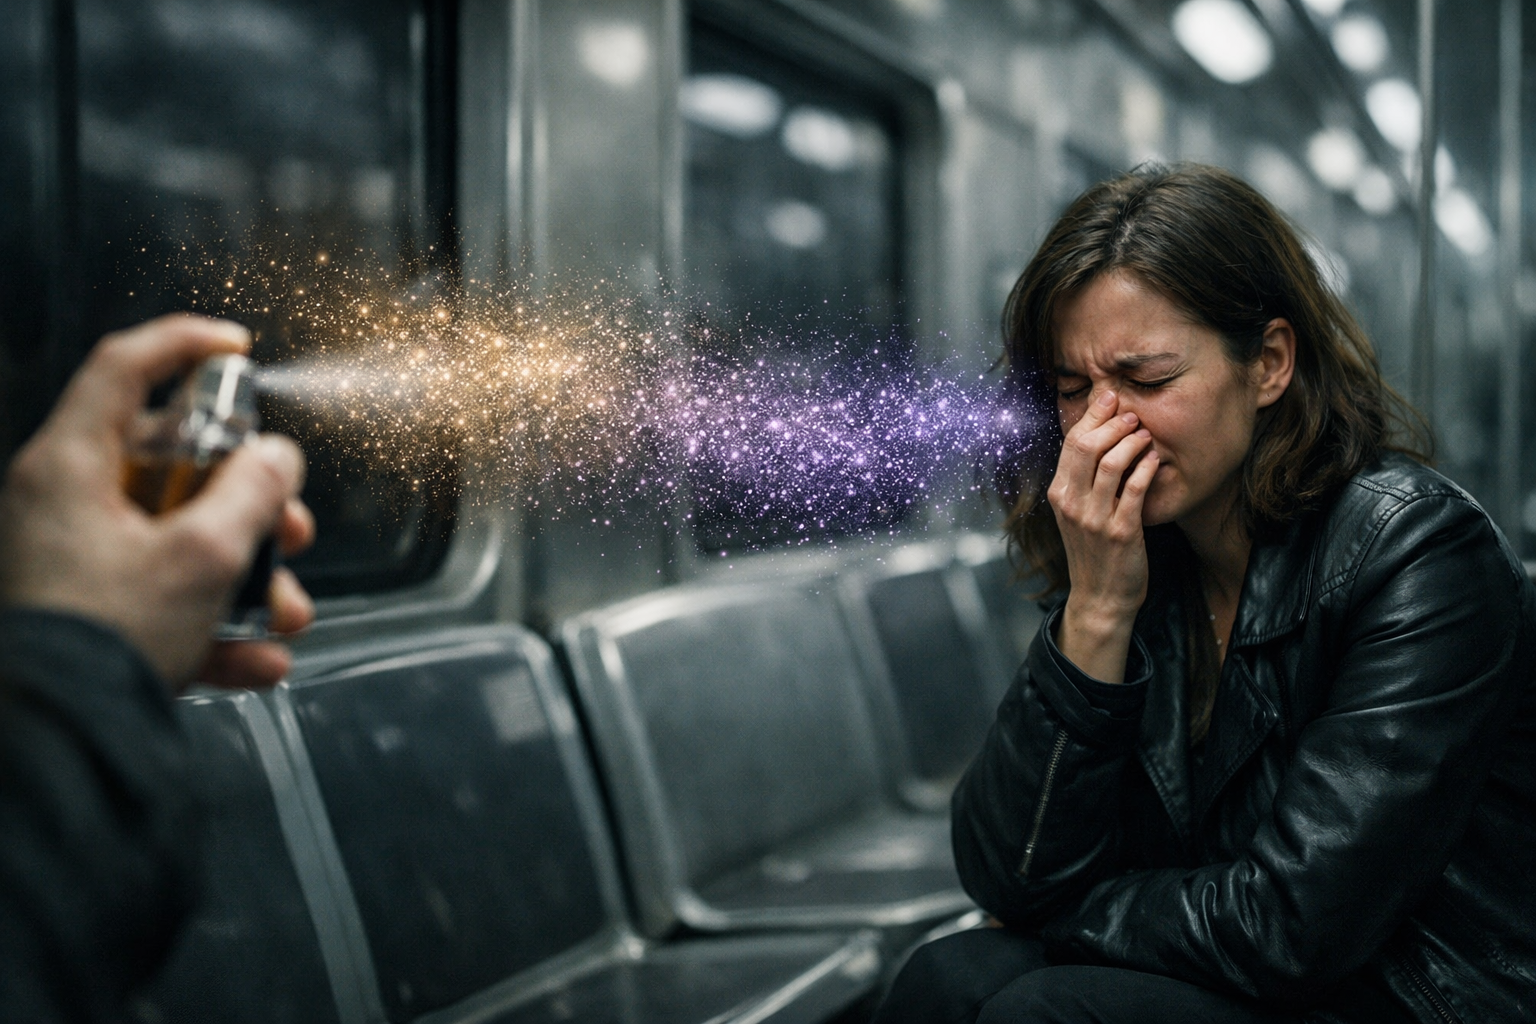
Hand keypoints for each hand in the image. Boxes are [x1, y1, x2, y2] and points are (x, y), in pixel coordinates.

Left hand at [0, 314, 315, 691]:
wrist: (55, 740)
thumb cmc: (104, 638)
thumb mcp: (203, 556)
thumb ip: (253, 495)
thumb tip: (278, 458)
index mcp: (70, 466)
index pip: (124, 367)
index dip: (185, 344)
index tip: (238, 348)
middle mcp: (63, 503)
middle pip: (172, 467)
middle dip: (250, 502)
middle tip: (290, 526)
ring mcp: (74, 560)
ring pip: (178, 539)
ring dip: (246, 574)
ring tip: (285, 613)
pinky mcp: (88, 613)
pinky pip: (164, 600)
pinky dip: (215, 625)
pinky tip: (259, 660)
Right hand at [1046, 389, 1158, 682]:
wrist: (1101, 597)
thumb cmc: (1093, 551)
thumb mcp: (1077, 512)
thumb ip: (1082, 479)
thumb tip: (1097, 437)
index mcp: (1058, 493)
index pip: (1071, 442)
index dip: (1093, 416)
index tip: (1111, 399)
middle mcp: (1071, 503)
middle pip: (1086, 445)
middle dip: (1112, 422)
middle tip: (1133, 414)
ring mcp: (1095, 518)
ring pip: (1111, 462)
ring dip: (1133, 441)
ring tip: (1146, 435)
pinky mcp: (1121, 531)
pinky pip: (1135, 488)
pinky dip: (1146, 467)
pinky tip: (1155, 459)